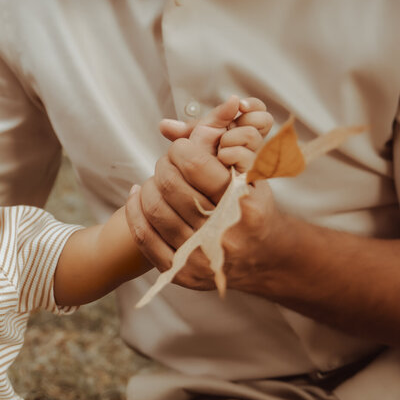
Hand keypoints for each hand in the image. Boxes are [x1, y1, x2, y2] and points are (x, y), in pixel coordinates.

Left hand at [125, 96, 281, 290]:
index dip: (180, 149)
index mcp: (244, 204)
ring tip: (155, 180)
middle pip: (170, 186)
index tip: (180, 147)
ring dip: (148, 187)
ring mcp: (201, 257)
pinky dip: (135, 212)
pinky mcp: (183, 274)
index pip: (194, 164)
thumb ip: (218, 146)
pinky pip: (145, 237)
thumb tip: (172, 125)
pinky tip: (137, 196)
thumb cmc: (253, 207)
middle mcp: (223, 233)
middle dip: (163, 166)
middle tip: (167, 162)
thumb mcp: (251, 174)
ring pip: (155, 209)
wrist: (264, 258)